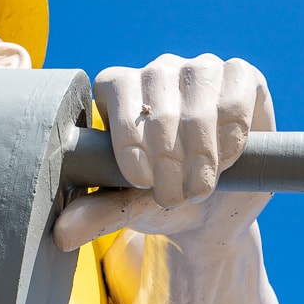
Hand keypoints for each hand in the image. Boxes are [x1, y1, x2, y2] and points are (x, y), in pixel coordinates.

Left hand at [54, 54, 275, 249]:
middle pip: (158, 104)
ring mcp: (199, 70)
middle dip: (167, 159)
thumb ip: (97, 214)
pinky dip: (231, 133)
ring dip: (201, 152)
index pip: (115, 89)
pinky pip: (236, 93)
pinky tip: (226, 160)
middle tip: (173, 197)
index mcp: (116, 88)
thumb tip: (62, 234)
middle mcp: (156, 71)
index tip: (141, 181)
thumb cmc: (158, 200)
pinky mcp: (241, 77)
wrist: (211, 211)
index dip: (128, 137)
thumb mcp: (126, 209)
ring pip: (198, 99)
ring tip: (199, 187)